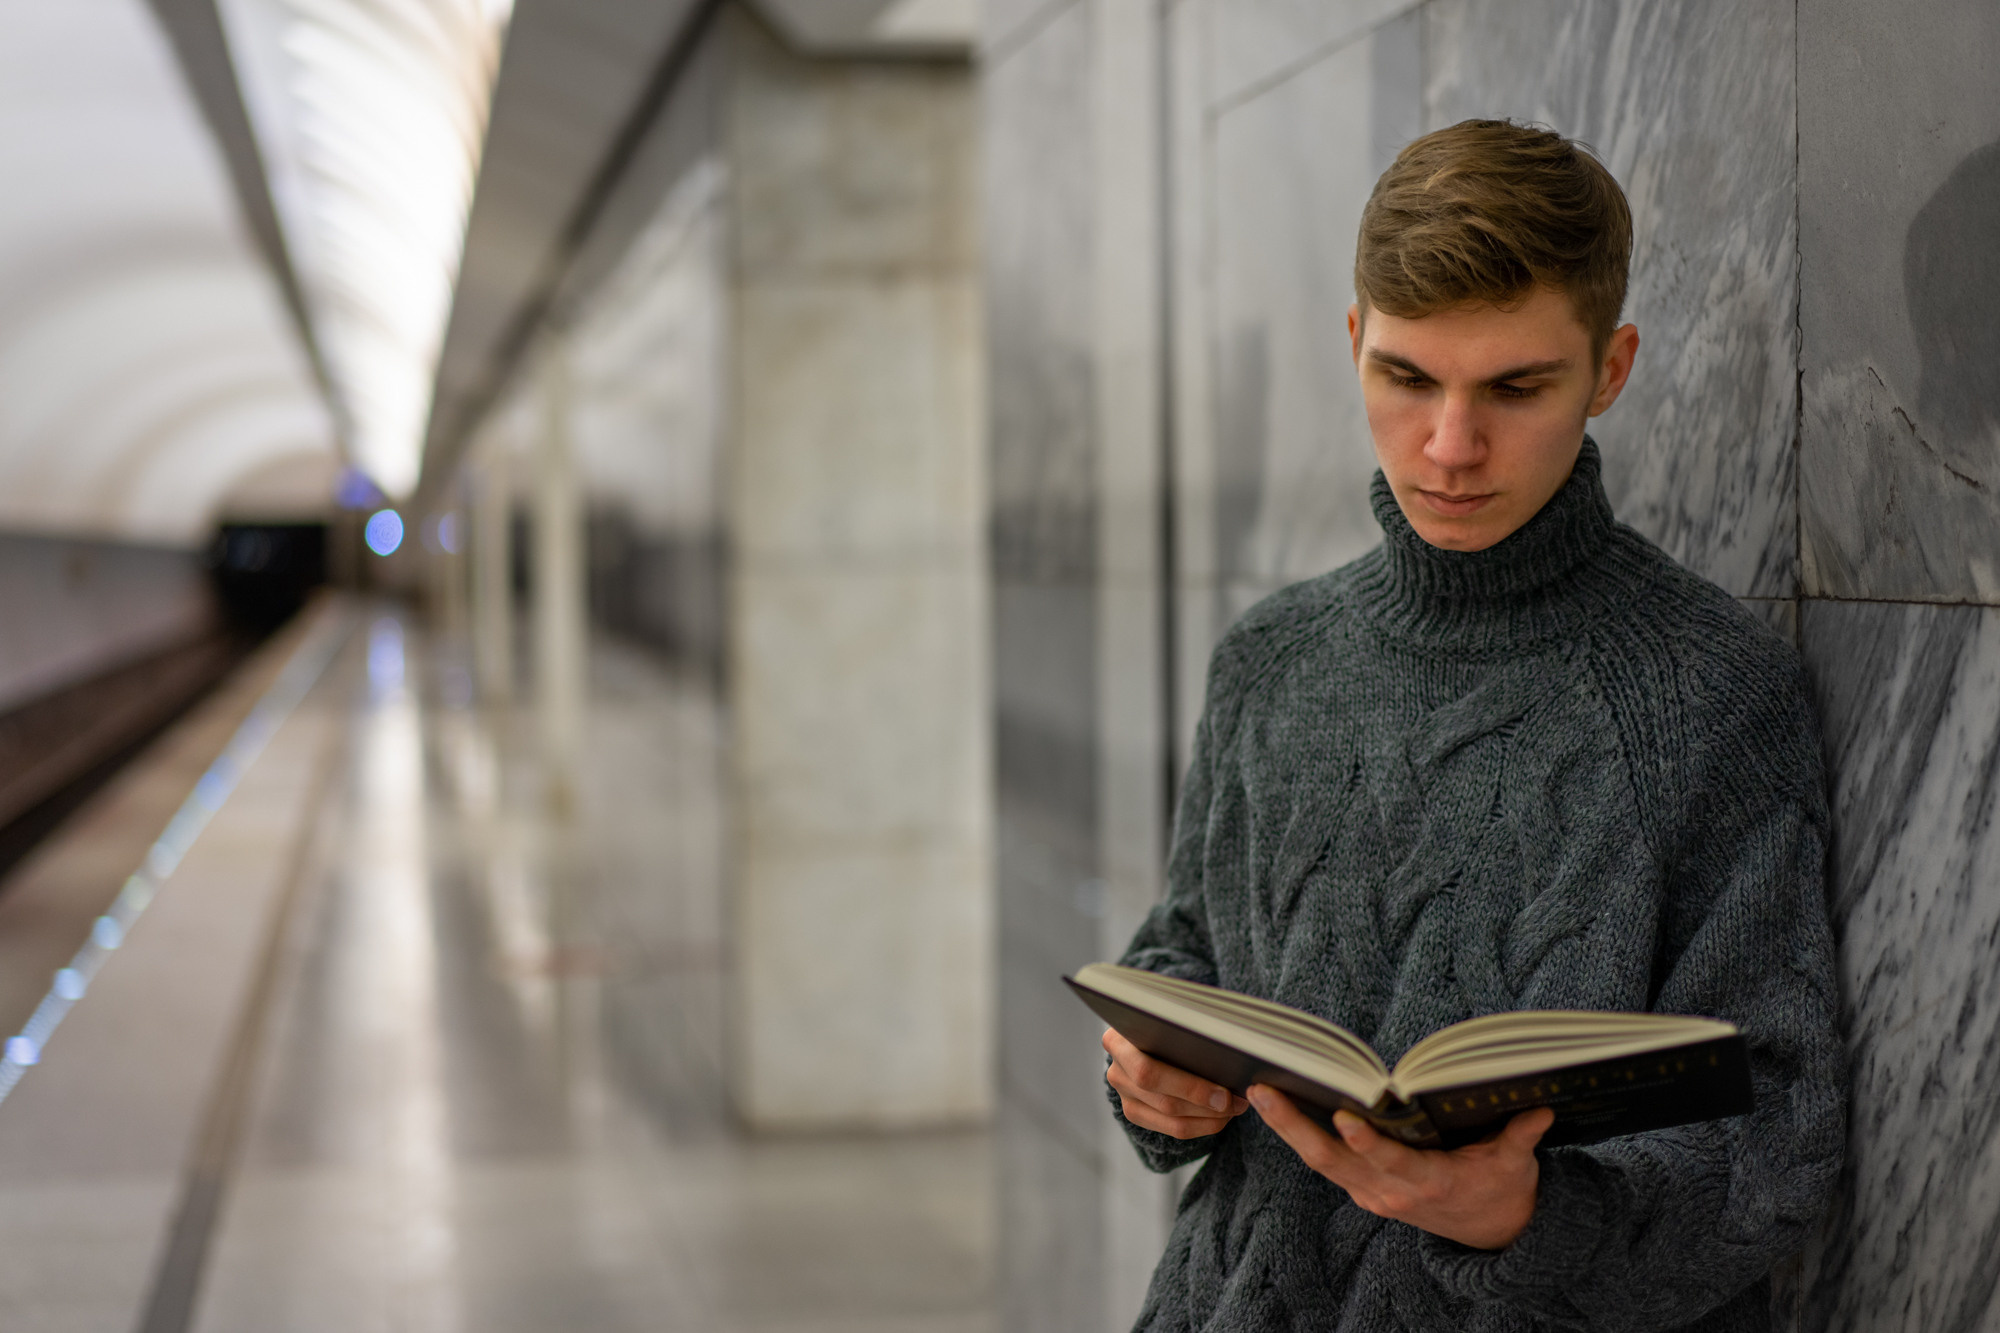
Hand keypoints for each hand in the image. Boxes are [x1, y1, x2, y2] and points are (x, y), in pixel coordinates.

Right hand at [1103, 1029, 1249, 1138]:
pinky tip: (1220, 1116)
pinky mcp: (1135, 1112)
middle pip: (1161, 1097)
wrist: (1148, 1039)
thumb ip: (1189, 1030)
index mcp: (1118, 1040)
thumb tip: (1227, 1051)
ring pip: (1170, 1117)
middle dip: (1203, 1102)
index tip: (1224, 1090)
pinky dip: (1201, 1125)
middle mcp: (1117, 1070)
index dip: (1189, 1085)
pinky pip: (1172, 1129)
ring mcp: (1124, 1094)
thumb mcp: (1171, 1019)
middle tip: (1234, 1102)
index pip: (1149, 1071)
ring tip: (1234, 1108)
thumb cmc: (1167, 1026)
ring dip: (1208, 1117)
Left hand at [1246, 1084, 1553, 1249]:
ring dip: (1288, 1127)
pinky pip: (1325, 1161)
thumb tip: (1539, 1108)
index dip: (1369, 1145)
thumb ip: (1521, 1137)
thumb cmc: (1504, 1188)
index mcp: (1430, 1184)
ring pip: (1320, 1160)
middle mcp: (1391, 1192)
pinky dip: (1300, 1135)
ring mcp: (1372, 1193)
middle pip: (1333, 1161)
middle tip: (1264, 1092)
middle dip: (1295, 1127)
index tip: (1345, 1120)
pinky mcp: (1363, 1188)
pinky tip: (1280, 1104)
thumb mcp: (1517, 1165)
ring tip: (1259, 1090)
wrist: (1493, 1232)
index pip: (1394, 1163)